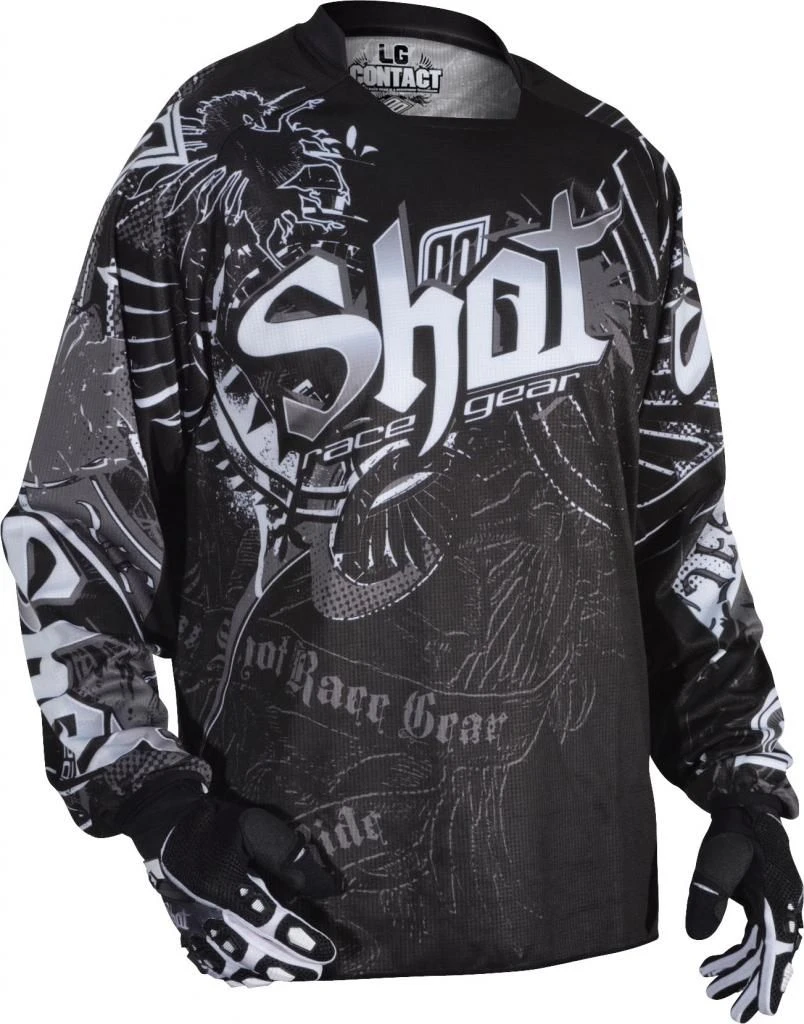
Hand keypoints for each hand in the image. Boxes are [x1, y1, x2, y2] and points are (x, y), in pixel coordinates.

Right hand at [137, 793, 338, 984]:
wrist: (167, 828)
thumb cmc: (216, 824)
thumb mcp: (255, 827)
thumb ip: (288, 856)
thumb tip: (325, 886)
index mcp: (221, 885)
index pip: (268, 921)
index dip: (298, 939)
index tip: (325, 951)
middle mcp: (205, 913)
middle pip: (250, 951)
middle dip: (287, 964)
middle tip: (318, 971)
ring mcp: (192, 926)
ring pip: (229, 964)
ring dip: (263, 973)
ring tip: (292, 975)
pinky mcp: (185, 931)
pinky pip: (207, 964)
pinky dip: (232, 975)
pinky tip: (252, 978)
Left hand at [686, 797, 802, 1020]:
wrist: (743, 805)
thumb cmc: (732, 830)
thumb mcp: (714, 861)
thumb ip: (707, 897)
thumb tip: (697, 941)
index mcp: (780, 896)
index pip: (778, 947)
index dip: (771, 980)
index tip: (763, 1010)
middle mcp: (785, 905)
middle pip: (771, 955)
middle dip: (752, 985)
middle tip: (733, 1015)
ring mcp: (777, 905)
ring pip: (760, 949)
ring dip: (738, 970)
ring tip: (710, 990)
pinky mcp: (764, 904)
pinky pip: (754, 937)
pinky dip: (735, 953)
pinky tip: (711, 965)